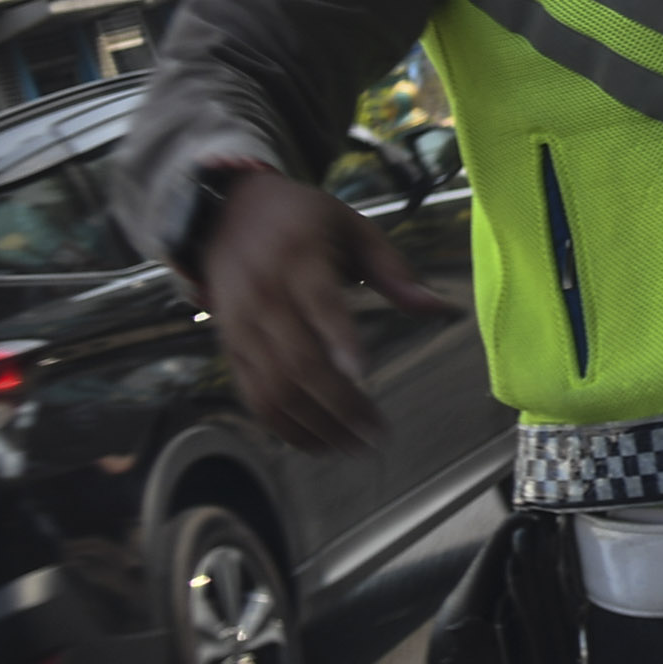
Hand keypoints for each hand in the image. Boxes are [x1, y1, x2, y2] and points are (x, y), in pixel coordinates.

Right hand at [197, 169, 457, 452]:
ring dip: (314, 427)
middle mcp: (264, 297)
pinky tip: (318, 443)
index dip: (339, 339)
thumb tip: (438, 307)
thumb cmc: (301, 221)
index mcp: (299, 259)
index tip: (364, 372)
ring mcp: (242, 327)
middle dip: (339, 405)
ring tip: (354, 447)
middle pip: (298, 361)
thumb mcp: (351, 226)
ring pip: (274, 389)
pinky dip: (284, 427)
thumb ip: (394, 269)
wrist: (224, 216)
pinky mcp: (231, 349)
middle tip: (377, 435)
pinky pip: (253, 397)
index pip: (318, 304)